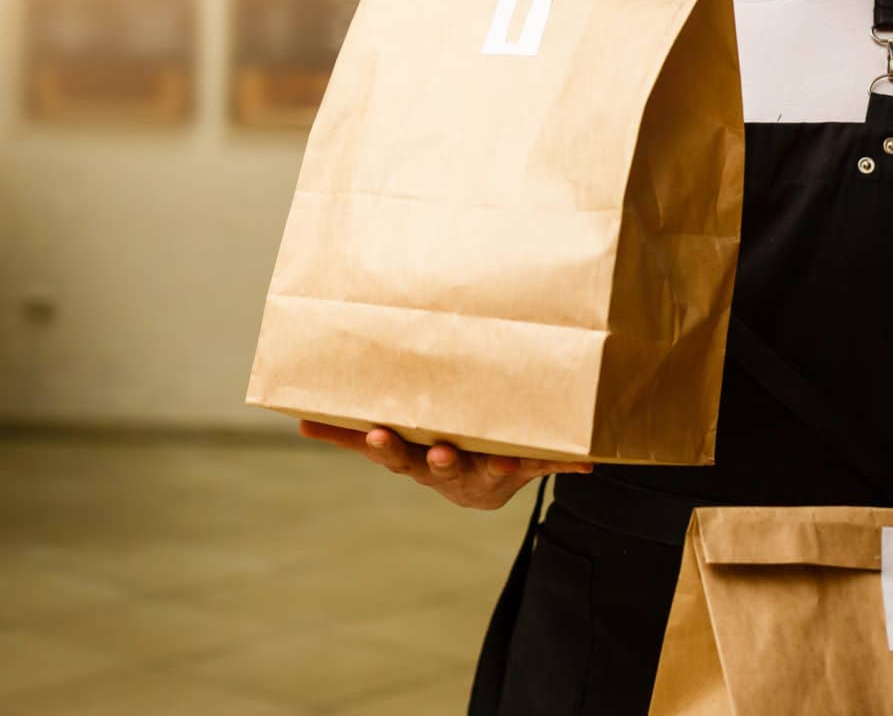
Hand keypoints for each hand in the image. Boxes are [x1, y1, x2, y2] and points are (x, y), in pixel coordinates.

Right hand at [297, 421, 592, 509]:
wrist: (484, 483)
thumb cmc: (430, 448)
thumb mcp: (392, 443)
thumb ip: (345, 432)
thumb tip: (293, 420)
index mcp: (414, 460)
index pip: (392, 455)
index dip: (384, 447)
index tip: (377, 434)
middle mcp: (447, 470)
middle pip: (436, 467)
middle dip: (433, 459)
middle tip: (435, 451)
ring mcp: (484, 472)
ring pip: (488, 469)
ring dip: (496, 466)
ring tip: (503, 461)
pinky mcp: (520, 470)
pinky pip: (543, 465)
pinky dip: (565, 463)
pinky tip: (587, 463)